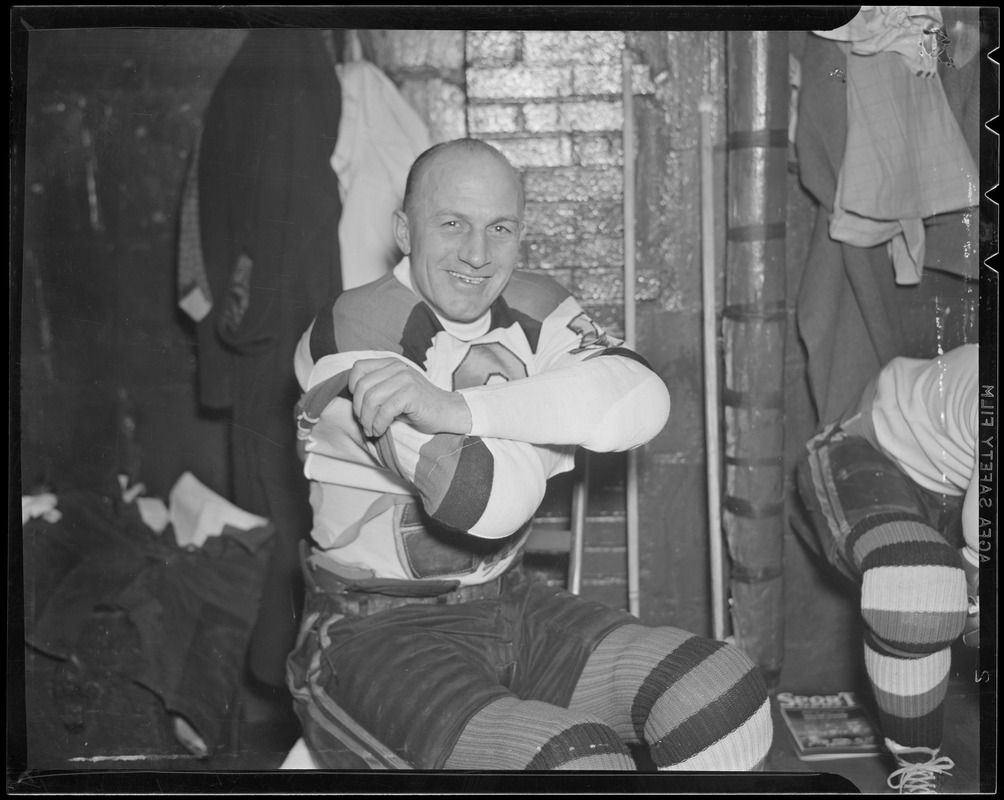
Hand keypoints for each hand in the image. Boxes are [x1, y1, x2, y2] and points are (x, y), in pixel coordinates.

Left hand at [348, 357, 472, 437]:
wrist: (446, 412)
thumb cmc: (417, 406)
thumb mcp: (393, 392)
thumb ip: (376, 389)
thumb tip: (353, 402)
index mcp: (391, 364)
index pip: (358, 368)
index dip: (352, 388)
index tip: (359, 406)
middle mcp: (397, 367)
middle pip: (362, 386)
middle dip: (358, 409)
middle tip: (364, 424)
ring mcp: (405, 379)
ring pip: (371, 399)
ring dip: (367, 420)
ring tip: (371, 430)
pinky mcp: (411, 394)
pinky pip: (385, 410)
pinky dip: (378, 424)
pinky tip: (380, 431)